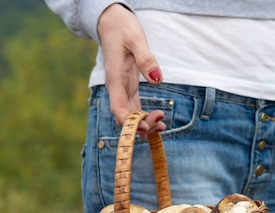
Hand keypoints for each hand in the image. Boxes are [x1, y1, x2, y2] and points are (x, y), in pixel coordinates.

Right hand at [97, 4, 164, 133]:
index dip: (129, 122)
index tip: (145, 128)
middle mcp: (117, 87)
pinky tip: (157, 122)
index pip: (118, 108)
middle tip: (161, 125)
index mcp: (114, 78)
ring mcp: (122, 88)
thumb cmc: (122, 27)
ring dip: (144, 123)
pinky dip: (144, 116)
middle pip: (125, 115)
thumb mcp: (136, 38)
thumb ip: (146, 58)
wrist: (112, 21)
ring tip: (162, 127)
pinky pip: (135, 107)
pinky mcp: (128, 86)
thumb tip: (156, 78)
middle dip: (141, 125)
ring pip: (130, 113)